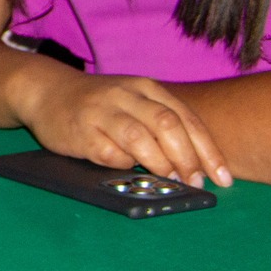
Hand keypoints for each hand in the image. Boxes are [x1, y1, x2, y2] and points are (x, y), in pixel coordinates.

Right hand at [11, 66, 232, 189]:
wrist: (47, 91)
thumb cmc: (100, 104)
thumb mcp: (134, 103)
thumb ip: (161, 125)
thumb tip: (196, 167)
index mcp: (146, 88)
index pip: (186, 118)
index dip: (208, 150)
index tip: (223, 179)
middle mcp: (126, 95)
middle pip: (167, 125)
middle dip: (187, 159)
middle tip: (195, 183)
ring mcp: (102, 112)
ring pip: (140, 138)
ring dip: (160, 164)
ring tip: (170, 182)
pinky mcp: (81, 132)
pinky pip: (110, 154)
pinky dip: (125, 166)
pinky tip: (129, 171)